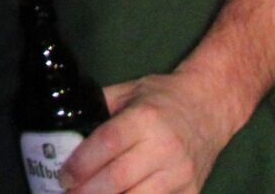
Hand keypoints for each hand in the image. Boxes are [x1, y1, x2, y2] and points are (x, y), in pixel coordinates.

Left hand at [59, 69, 235, 193]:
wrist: (210, 108)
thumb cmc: (164, 98)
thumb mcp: (128, 92)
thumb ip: (99, 108)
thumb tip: (65, 128)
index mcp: (145, 118)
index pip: (107, 144)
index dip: (81, 164)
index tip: (64, 175)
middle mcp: (165, 147)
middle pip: (118, 178)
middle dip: (88, 191)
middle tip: (69, 193)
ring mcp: (181, 173)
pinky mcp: (191, 191)